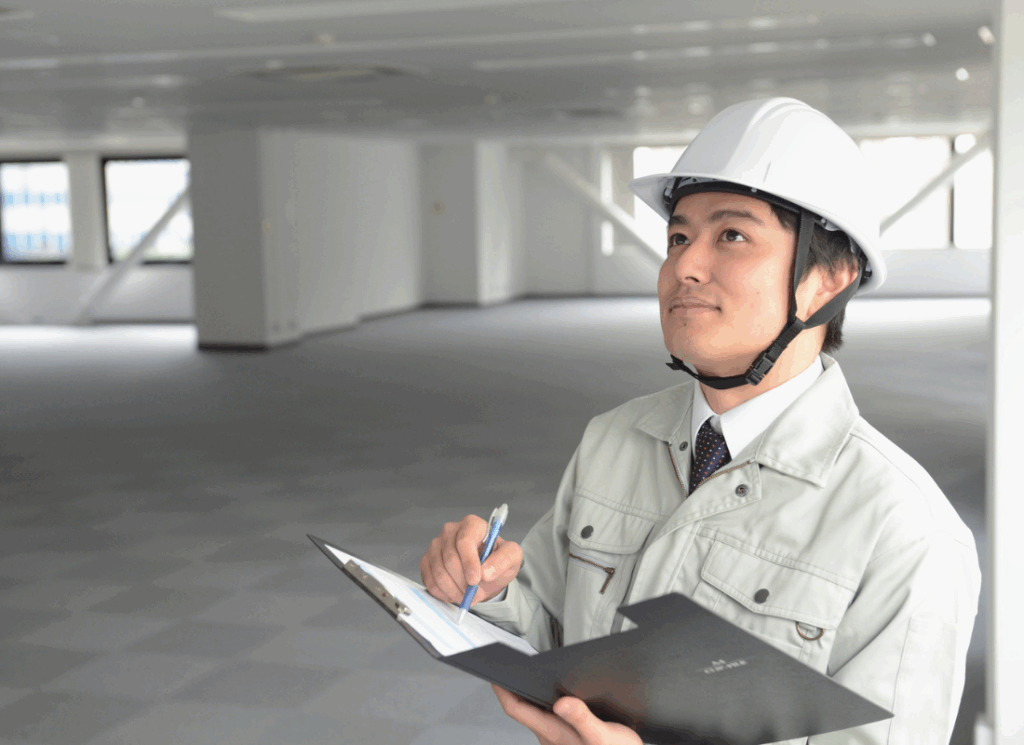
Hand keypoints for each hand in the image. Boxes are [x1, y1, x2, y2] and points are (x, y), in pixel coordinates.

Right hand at [420, 514, 521, 605]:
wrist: (486, 571)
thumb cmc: (497, 560)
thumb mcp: (512, 557)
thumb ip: (503, 560)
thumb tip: (486, 572)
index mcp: (472, 524)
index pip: (464, 541)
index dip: (469, 562)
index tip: (475, 580)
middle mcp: (451, 530)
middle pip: (450, 558)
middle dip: (463, 581)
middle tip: (475, 595)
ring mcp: (436, 545)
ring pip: (438, 571)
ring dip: (454, 590)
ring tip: (467, 597)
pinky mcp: (427, 560)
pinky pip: (429, 580)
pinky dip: (443, 593)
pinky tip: (455, 594)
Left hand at [492, 685, 642, 744]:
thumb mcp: (602, 736)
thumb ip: (582, 719)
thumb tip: (562, 702)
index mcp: (553, 733)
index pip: (516, 709)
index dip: (502, 690)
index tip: (493, 672)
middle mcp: (550, 736)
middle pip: (522, 709)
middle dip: (513, 687)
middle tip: (507, 666)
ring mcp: (557, 738)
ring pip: (534, 713)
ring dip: (528, 694)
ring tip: (526, 673)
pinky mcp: (566, 738)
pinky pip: (547, 717)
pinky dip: (544, 700)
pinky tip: (552, 691)